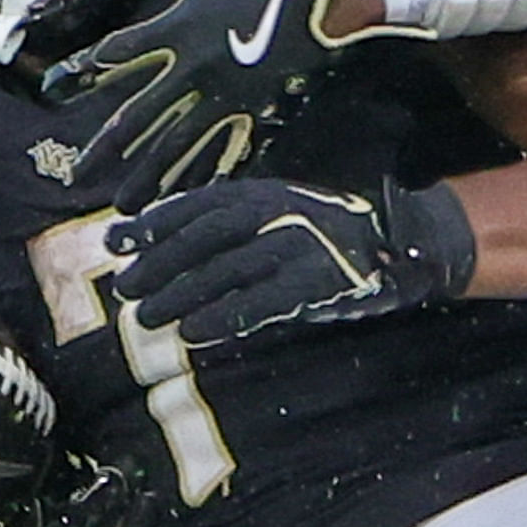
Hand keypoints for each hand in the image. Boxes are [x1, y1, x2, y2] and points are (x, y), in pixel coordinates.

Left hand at [51, 0, 381, 198]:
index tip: (54, 90)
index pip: (118, 55)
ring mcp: (227, 94)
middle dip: (105, 149)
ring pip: (177, 145)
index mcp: (180, 27)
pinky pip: (225, 147)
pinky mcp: (258, 107)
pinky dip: (204, 174)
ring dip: (148, 176)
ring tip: (125, 204)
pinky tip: (187, 196)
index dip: (83, 72)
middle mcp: (195, 69)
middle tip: (77, 177)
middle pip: (139, 118)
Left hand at [113, 175, 476, 354]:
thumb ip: (240, 225)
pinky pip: (259, 303)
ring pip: (224, 271)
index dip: (154, 223)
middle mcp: (278, 214)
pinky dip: (222, 317)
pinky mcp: (316, 285)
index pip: (198, 204)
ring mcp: (298, 248)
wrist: (408, 245)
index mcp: (267, 192)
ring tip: (146, 317)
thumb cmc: (337, 235)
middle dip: (159, 262)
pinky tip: (193, 333)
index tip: (117, 241)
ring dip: (180, 294)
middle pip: (203, 237)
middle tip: (125, 287)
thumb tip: (173, 248)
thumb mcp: (286, 213)